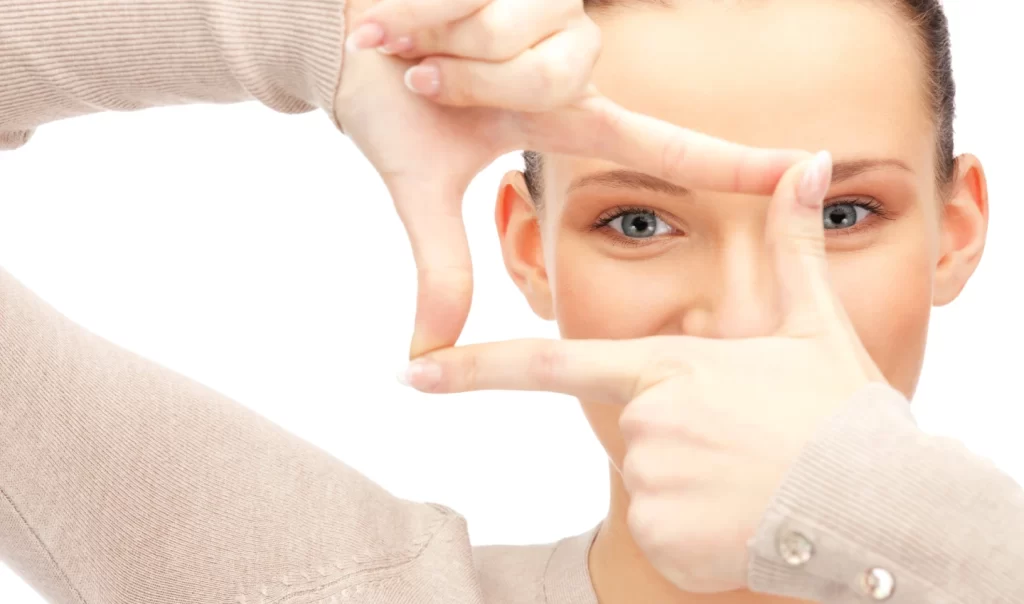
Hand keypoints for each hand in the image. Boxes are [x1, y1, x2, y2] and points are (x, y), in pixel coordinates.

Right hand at [335, 0, 808, 357]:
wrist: (340, 36)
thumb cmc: (387, 105)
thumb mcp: (421, 192)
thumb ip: (442, 270)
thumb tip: (423, 359)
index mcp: (565, 120)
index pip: (667, 146)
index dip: (735, 164)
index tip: (810, 171)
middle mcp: (574, 65)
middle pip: (564, 78)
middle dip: (478, 81)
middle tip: (427, 82)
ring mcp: (556, 13)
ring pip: (534, 39)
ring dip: (454, 51)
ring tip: (421, 46)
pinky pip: (497, 4)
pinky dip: (432, 14)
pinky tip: (411, 15)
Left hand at [397, 151, 887, 592]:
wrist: (879, 503)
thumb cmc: (843, 416)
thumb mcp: (816, 326)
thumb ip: (790, 248)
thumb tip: (803, 164)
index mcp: (667, 366)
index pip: (550, 364)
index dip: (473, 369)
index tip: (412, 372)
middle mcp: (647, 421)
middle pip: (633, 432)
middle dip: (679, 439)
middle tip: (744, 445)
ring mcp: (651, 481)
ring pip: (651, 484)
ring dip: (694, 487)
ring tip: (753, 482)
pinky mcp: (664, 536)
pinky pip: (665, 532)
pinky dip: (699, 532)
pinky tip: (745, 521)